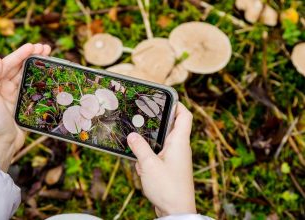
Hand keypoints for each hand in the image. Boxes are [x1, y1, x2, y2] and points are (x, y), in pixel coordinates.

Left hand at [0, 43, 50, 170]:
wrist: (0, 145)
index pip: (7, 64)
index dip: (20, 54)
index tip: (33, 46)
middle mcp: (1, 87)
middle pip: (18, 67)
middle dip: (31, 56)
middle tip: (45, 48)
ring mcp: (12, 95)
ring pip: (26, 75)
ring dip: (36, 65)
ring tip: (48, 56)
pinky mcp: (21, 104)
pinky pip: (31, 88)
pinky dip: (39, 79)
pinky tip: (47, 74)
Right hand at [127, 102, 195, 216]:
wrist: (177, 211)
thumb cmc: (168, 188)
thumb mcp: (149, 165)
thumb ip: (139, 147)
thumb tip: (132, 135)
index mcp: (179, 142)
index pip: (185, 115)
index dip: (177, 104)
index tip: (163, 99)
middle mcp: (179, 148)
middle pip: (171, 127)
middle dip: (156, 123)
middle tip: (142, 116)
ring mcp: (175, 158)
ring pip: (161, 142)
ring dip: (149, 143)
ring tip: (137, 142)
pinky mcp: (170, 168)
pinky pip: (158, 155)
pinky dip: (149, 157)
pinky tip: (140, 163)